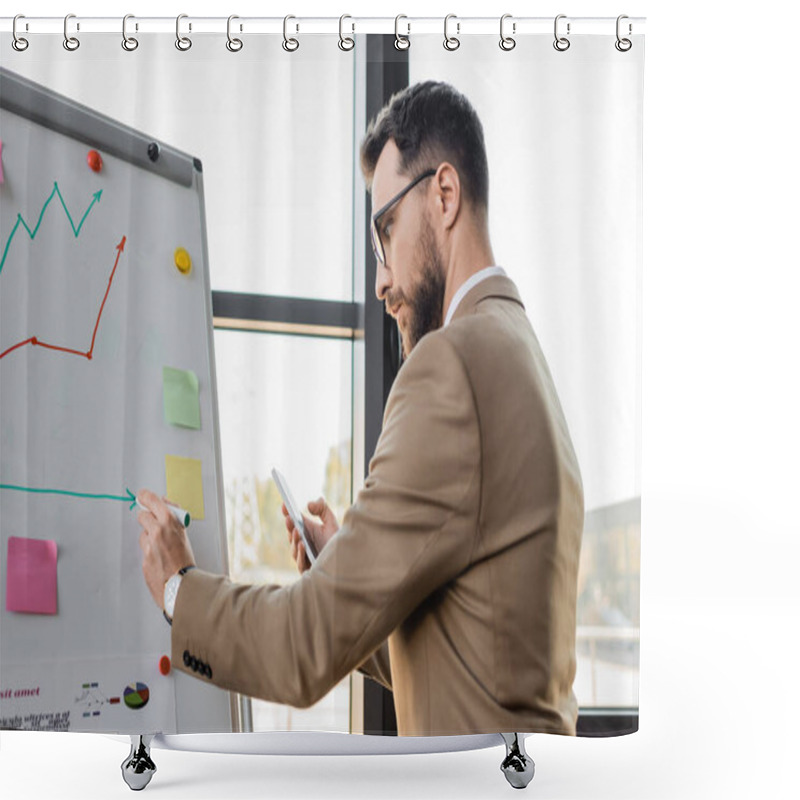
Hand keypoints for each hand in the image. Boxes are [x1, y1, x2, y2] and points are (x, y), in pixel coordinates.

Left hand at [137, 488, 195, 609]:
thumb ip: (173, 520)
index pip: (151, 501)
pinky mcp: (143, 558)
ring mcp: (148, 545)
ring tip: (161, 546)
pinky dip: (150, 551)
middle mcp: (156, 531)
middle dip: (147, 518)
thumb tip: (164, 507)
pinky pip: (144, 549)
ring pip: (143, 534)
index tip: (142, 494)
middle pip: (142, 516)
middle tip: (153, 522)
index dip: (146, 496)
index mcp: (169, 522)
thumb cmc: (187, 560)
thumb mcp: (184, 534)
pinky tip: (160, 557)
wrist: (182, 584)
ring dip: (149, 537)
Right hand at [283, 496, 338, 573]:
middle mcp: (302, 544)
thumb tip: (308, 504)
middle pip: (292, 536)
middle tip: (289, 518)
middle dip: (290, 527)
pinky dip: (300, 553)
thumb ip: (322, 509)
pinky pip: (301, 563)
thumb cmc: (337, 542)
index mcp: (306, 532)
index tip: (285, 505)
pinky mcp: (308, 569)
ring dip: (294, 540)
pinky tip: (302, 545)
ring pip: (294, 550)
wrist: (347, 560)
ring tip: (297, 531)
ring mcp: (303, 557)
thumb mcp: (330, 522)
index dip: (288, 514)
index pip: (293, 522)